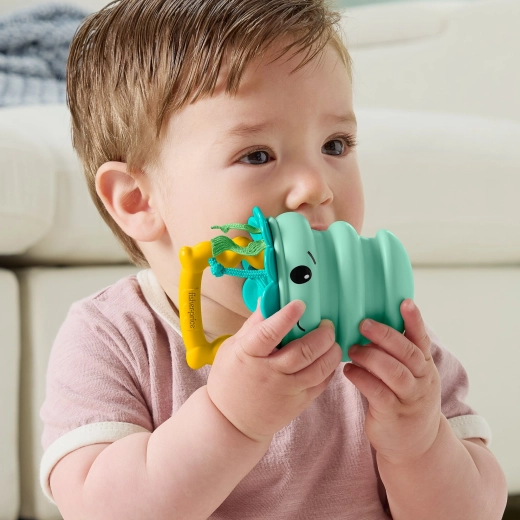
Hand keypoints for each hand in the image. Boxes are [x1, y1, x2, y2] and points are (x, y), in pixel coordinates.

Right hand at [206, 300, 342, 442]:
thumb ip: (254, 324)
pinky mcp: (298, 403)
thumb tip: (269, 299)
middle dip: (322, 334)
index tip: (300, 304)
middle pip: (303, 351)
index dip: (287, 317)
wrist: (230, 423)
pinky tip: (328, 359)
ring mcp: (286, 390)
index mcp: (249, 354)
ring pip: (319, 368)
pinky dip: (330, 369)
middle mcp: (270, 373)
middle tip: (326, 324)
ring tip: (332, 341)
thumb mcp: (233, 347)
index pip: (269, 333)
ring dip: (331, 351)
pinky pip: (321, 383)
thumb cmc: (230, 380)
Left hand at [343, 299, 441, 464]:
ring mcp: (410, 398)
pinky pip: (378, 392)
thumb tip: (369, 324)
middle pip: (407, 353)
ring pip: (394, 372)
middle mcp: (422, 380)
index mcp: (425, 366)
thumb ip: (396, 354)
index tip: (405, 302)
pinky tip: (348, 370)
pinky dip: (361, 378)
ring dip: (370, 357)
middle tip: (363, 324)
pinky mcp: (394, 414)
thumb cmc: (404, 399)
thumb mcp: (410, 375)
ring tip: (352, 349)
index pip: (421, 339)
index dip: (414, 320)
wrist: (415, 444)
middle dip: (385, 336)